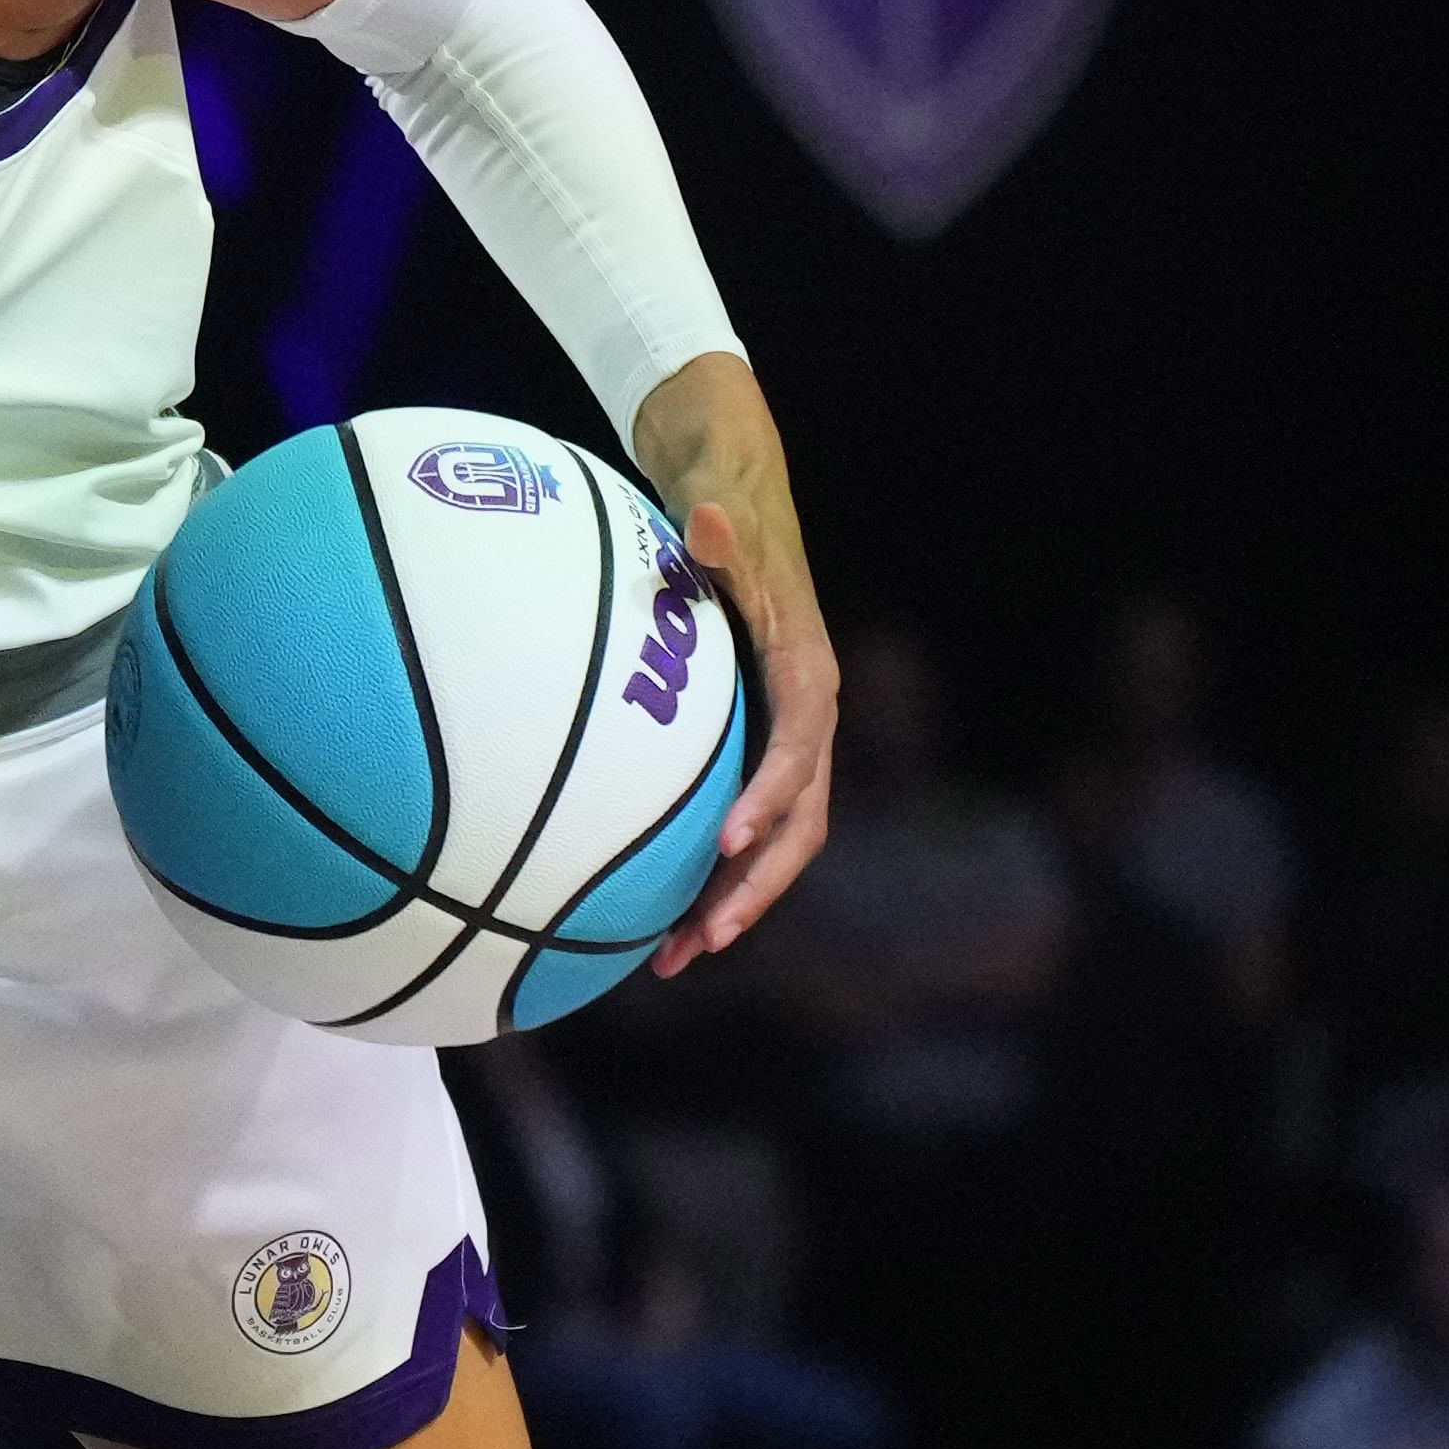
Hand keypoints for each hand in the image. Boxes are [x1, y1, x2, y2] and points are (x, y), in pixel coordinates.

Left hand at [625, 353, 831, 977]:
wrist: (732, 487)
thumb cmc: (718, 499)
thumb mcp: (715, 502)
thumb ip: (714, 522)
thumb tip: (705, 522)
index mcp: (804, 669)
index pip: (799, 747)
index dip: (770, 798)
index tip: (727, 844)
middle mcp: (803, 715)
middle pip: (799, 822)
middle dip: (755, 890)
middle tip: (699, 942)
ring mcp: (778, 739)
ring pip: (774, 841)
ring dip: (730, 903)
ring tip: (668, 961)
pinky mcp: (749, 748)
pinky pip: (736, 825)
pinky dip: (702, 874)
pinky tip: (644, 916)